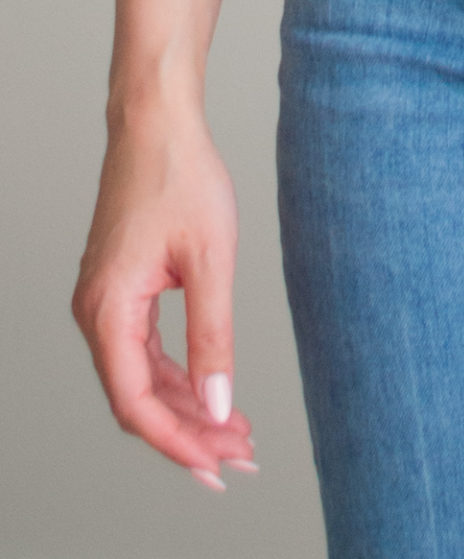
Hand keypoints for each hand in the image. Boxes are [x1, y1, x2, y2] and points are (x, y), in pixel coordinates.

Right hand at [71, 111, 256, 487]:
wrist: (156, 123)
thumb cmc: (181, 176)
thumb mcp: (210, 259)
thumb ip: (213, 336)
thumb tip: (219, 405)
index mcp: (108, 309)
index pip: (135, 402)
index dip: (177, 442)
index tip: (217, 465)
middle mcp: (96, 312)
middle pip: (137, 398)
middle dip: (189, 432)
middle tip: (241, 456)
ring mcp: (106, 301)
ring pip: (141, 378)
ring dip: (186, 407)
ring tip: (236, 432)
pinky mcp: (120, 290)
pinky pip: (143, 351)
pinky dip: (177, 375)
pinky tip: (211, 392)